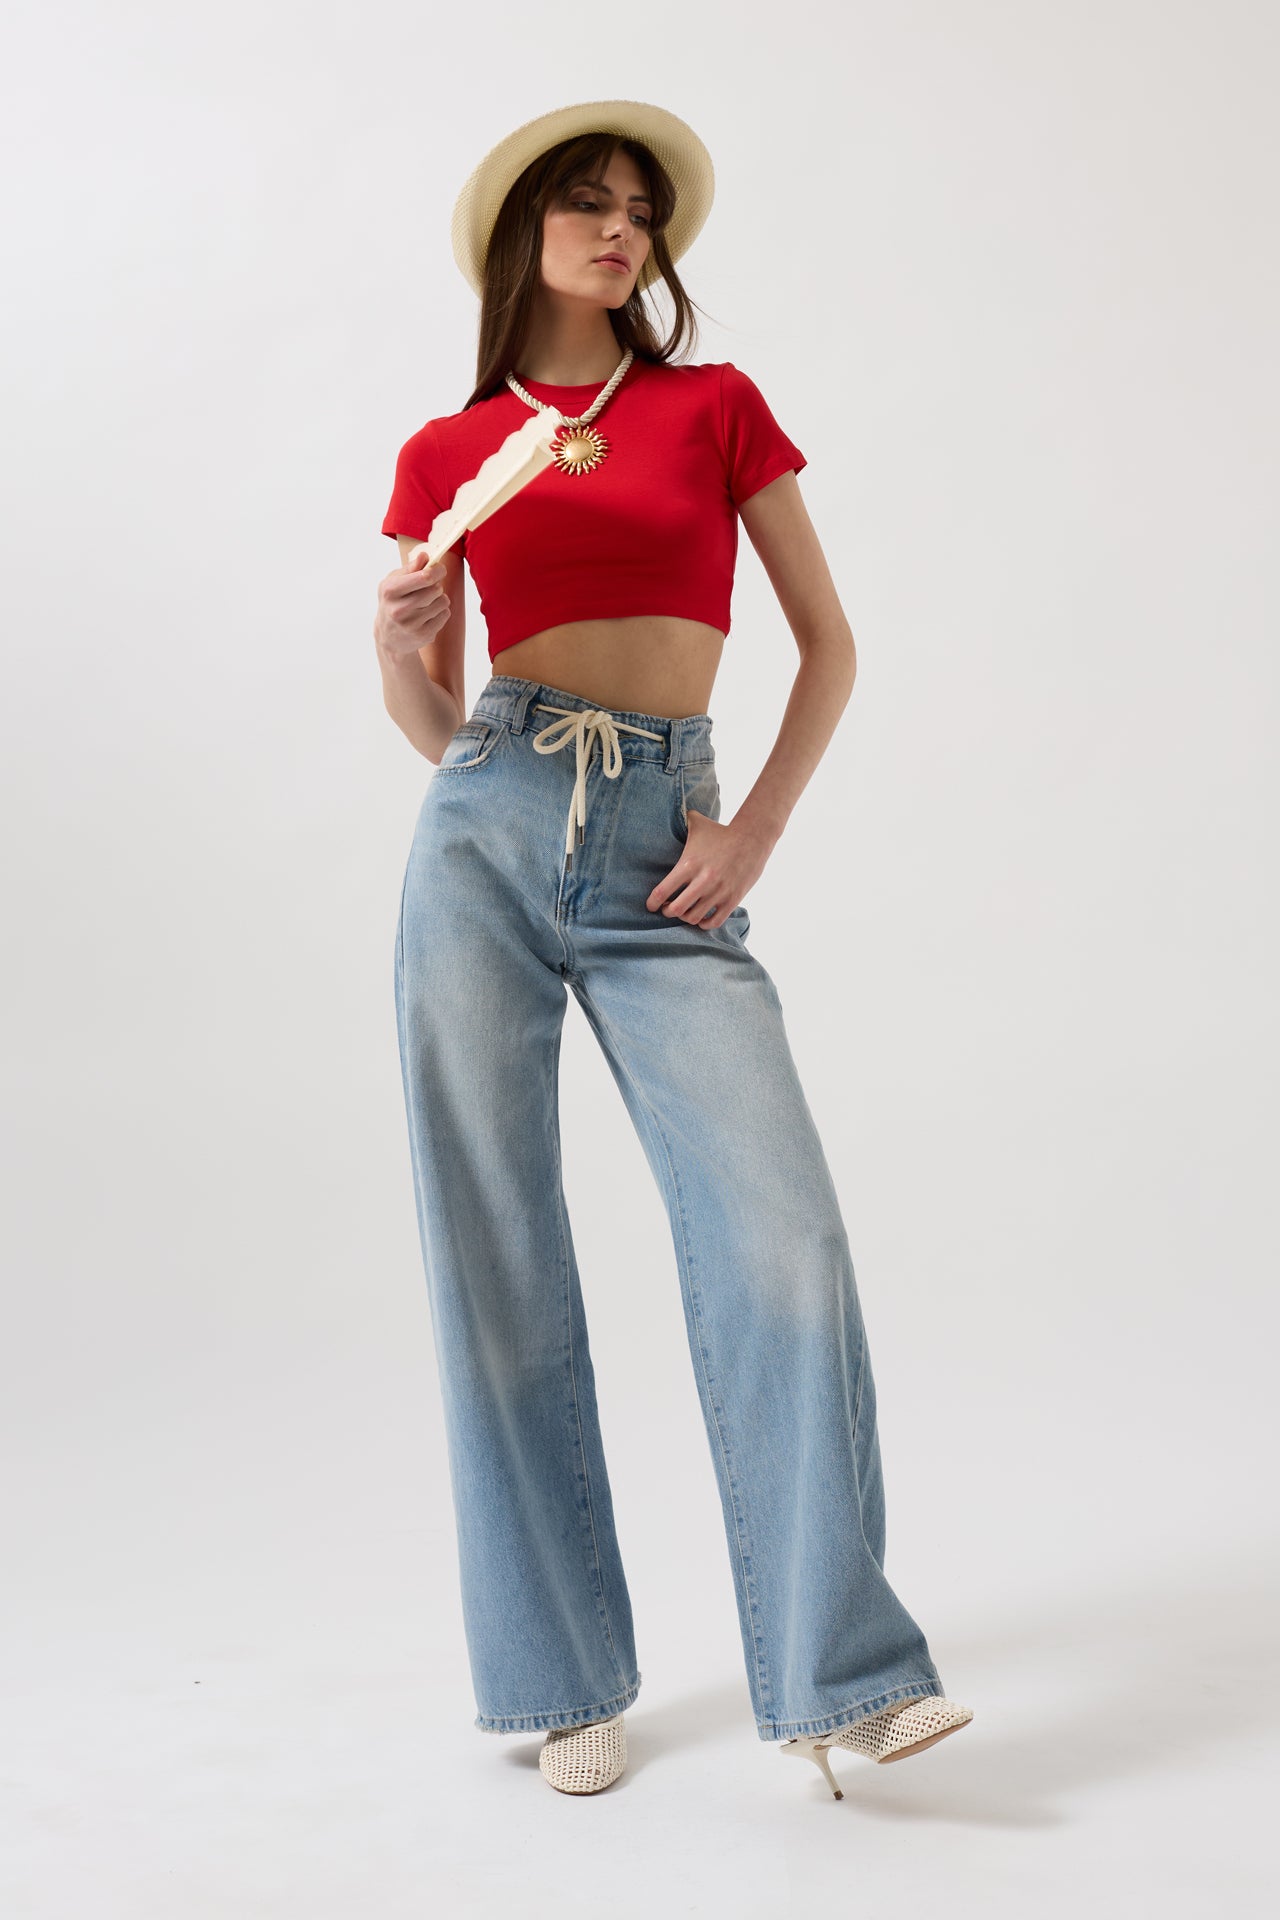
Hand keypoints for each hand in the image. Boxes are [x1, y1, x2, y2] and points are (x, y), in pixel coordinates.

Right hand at [374, 547, 450, 657]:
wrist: (389, 637)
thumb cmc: (393, 602)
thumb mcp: (394, 582)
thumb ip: (410, 568)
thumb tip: (425, 556)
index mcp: (390, 591)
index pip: (424, 577)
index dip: (437, 570)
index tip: (440, 569)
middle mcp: (399, 609)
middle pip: (435, 589)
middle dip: (437, 585)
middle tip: (430, 587)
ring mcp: (411, 624)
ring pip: (443, 601)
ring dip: (440, 599)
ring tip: (428, 602)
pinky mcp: (424, 635)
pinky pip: (445, 614)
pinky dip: (441, 612)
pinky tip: (429, 614)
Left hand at [646, 811, 767, 930]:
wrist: (753, 838)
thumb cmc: (721, 832)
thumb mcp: (697, 824)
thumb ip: (679, 821)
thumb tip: (668, 813)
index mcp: (689, 864)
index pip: (662, 891)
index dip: (652, 903)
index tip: (651, 905)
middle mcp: (703, 880)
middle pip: (676, 910)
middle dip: (668, 912)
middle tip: (667, 909)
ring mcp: (719, 892)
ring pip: (694, 918)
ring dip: (686, 918)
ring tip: (685, 912)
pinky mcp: (733, 899)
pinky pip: (714, 922)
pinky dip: (704, 924)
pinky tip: (702, 918)